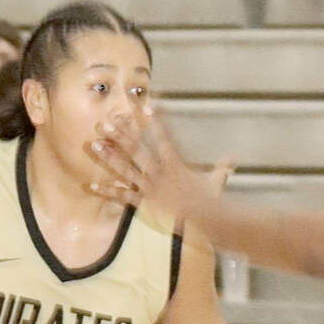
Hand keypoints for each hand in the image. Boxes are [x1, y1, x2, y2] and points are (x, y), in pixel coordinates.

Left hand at [88, 105, 221, 225]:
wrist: (205, 218)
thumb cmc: (211, 200)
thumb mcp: (216, 181)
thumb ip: (222, 168)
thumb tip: (233, 159)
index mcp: (175, 164)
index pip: (164, 137)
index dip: (154, 121)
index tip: (146, 105)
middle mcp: (159, 172)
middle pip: (136, 149)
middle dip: (120, 134)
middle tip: (106, 122)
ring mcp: (150, 187)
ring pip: (125, 168)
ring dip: (109, 156)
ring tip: (95, 145)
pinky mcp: (144, 202)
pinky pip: (122, 196)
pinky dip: (107, 191)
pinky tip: (91, 184)